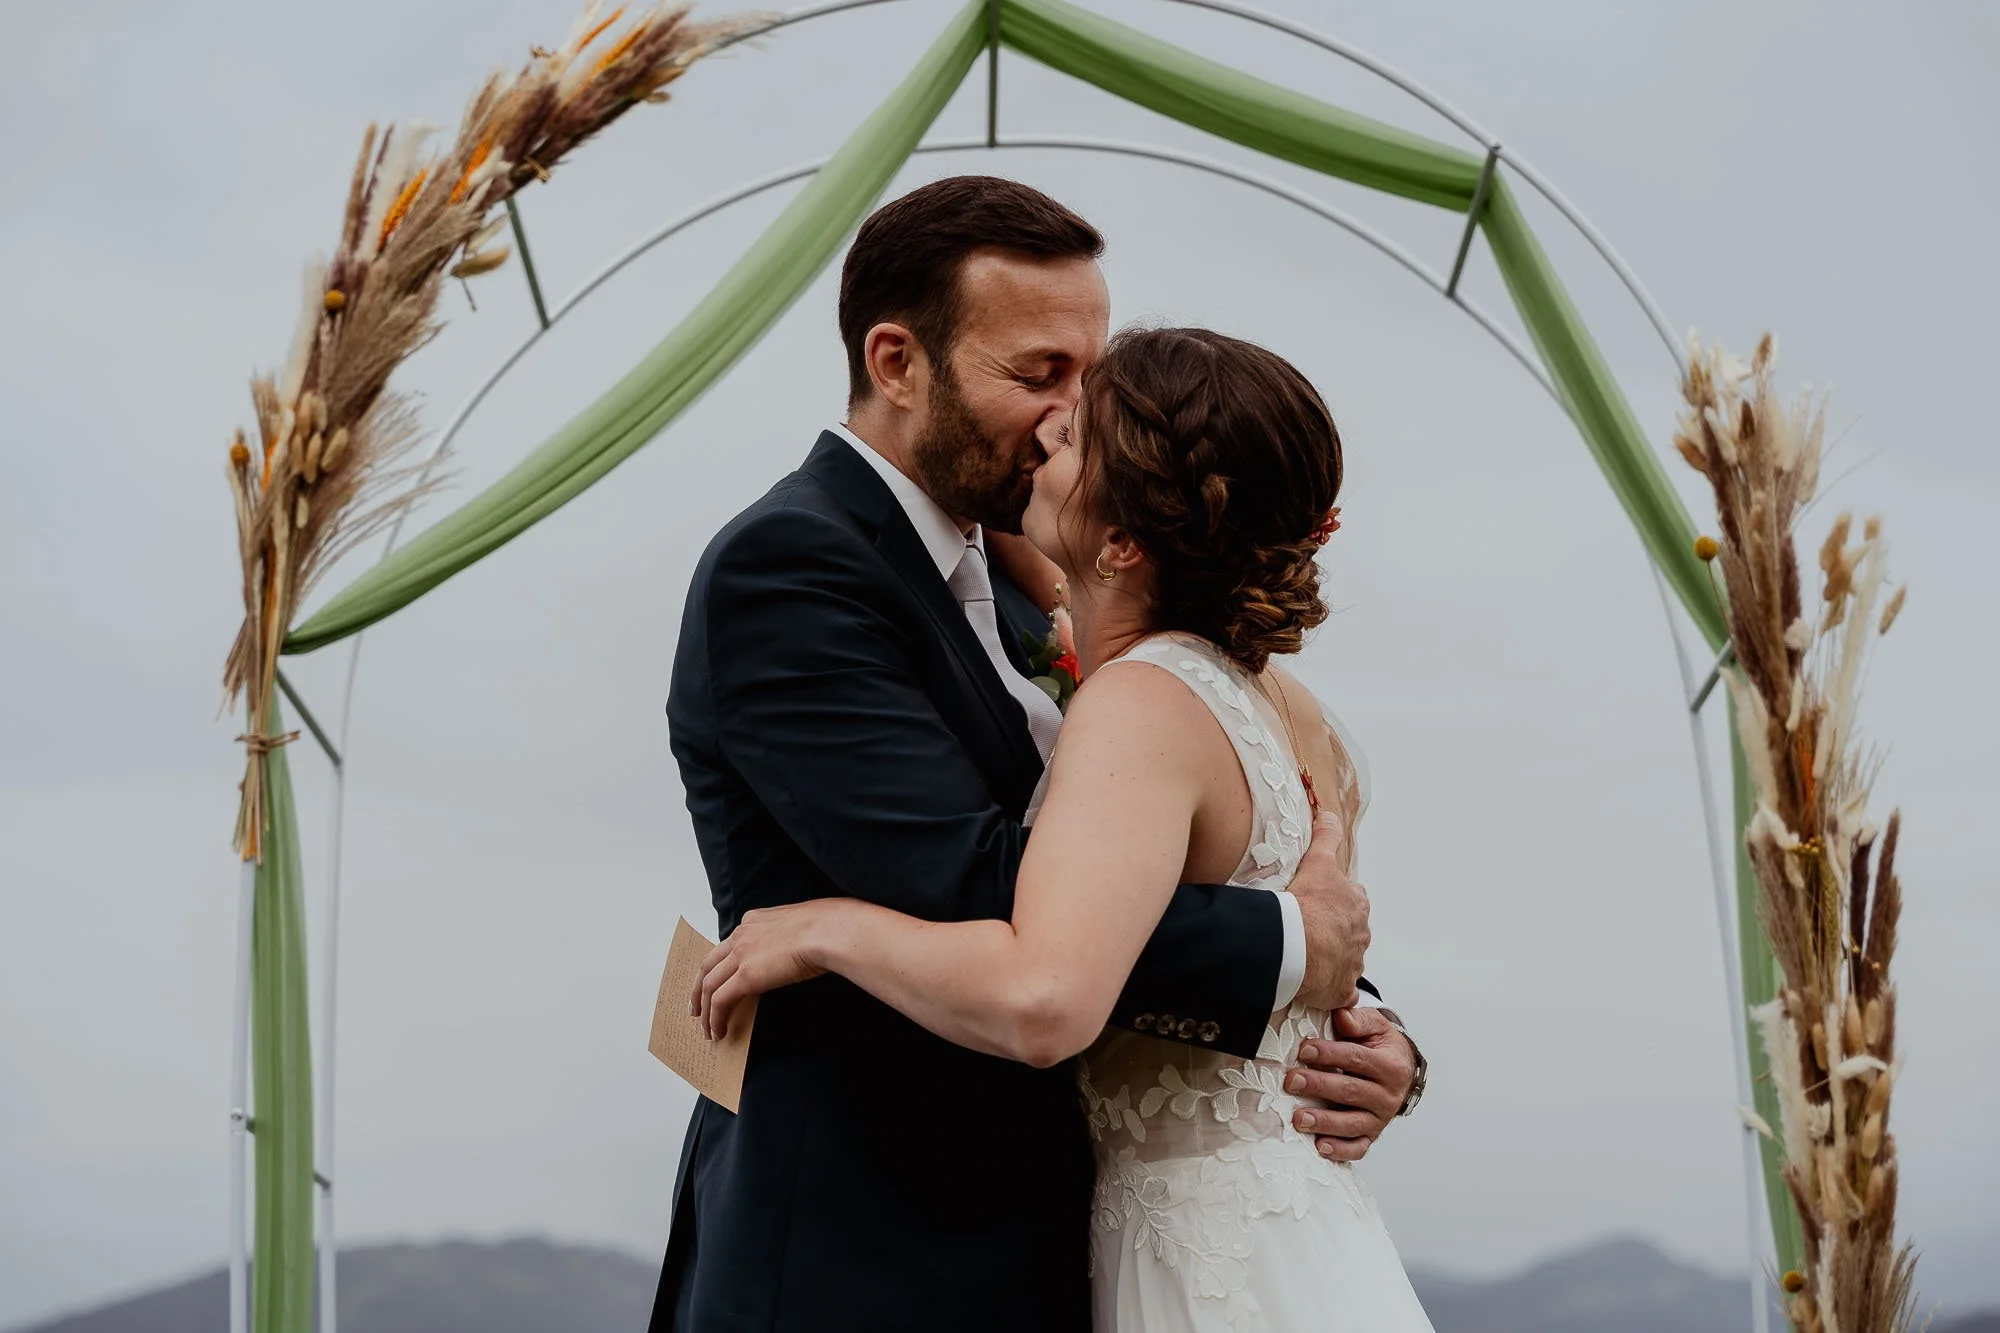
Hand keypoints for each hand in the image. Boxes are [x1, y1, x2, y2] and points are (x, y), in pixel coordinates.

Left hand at [692, 902, 836, 1039]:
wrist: (830, 930)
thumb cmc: (829, 926)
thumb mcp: (803, 924)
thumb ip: (790, 936)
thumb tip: (799, 949)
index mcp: (755, 920)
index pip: (728, 946)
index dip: (719, 966)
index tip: (718, 981)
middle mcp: (742, 935)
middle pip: (709, 965)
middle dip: (698, 988)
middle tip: (697, 1008)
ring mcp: (741, 954)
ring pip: (709, 985)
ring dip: (705, 1010)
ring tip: (707, 1029)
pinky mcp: (746, 976)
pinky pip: (720, 1001)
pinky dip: (716, 1018)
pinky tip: (719, 1031)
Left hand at [1284, 1007, 1417, 1161]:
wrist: (1399, 1070)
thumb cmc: (1380, 1046)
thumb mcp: (1375, 1026)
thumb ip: (1358, 1020)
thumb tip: (1341, 1015)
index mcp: (1390, 1066)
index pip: (1357, 1059)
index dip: (1330, 1054)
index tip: (1304, 1050)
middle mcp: (1388, 1096)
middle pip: (1351, 1092)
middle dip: (1319, 1086)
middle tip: (1291, 1081)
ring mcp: (1380, 1119)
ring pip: (1352, 1124)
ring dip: (1324, 1122)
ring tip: (1298, 1118)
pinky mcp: (1371, 1135)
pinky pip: (1357, 1148)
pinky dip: (1340, 1151)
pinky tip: (1319, 1147)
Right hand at [1288, 811, 1368, 1009]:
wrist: (1297, 945)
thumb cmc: (1306, 904)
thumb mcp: (1317, 862)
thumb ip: (1325, 837)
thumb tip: (1329, 814)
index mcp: (1356, 905)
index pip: (1351, 900)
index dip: (1333, 902)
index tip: (1317, 905)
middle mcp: (1361, 934)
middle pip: (1350, 931)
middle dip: (1334, 932)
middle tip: (1308, 930)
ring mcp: (1353, 964)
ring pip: (1345, 960)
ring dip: (1330, 959)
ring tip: (1306, 957)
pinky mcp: (1342, 989)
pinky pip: (1340, 991)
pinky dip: (1332, 990)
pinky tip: (1316, 986)